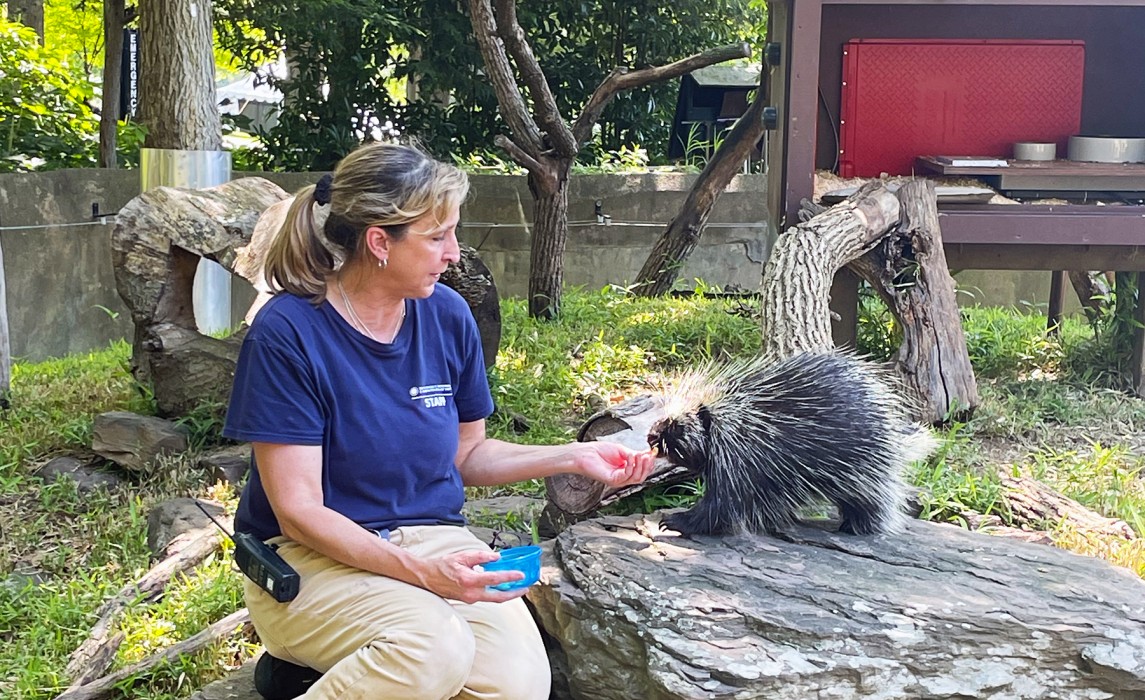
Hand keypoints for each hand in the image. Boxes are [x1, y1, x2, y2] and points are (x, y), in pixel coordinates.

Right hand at [415, 550, 530, 604]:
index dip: (509, 577)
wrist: (427, 578)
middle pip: (498, 597)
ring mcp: (470, 599)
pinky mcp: (469, 600)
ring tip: (519, 587)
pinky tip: (503, 586)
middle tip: (526, 588)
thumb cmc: (443, 566)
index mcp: (469, 580)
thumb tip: (496, 557)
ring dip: (507, 594)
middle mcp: (471, 593)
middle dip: (514, 594)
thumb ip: (480, 556)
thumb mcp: (462, 556)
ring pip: (493, 599)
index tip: (521, 575)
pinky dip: (497, 593)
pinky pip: (486, 597)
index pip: (494, 580)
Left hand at [573, 442, 655, 487]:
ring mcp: (617, 480)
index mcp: (625, 470)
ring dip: (640, 465)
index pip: (642, 471)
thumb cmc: (600, 451)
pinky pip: (626, 476)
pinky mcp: (612, 480)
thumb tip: (647, 454)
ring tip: (639, 455)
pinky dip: (630, 466)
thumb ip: (634, 454)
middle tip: (648, 456)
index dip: (649, 464)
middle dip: (647, 466)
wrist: (585, 453)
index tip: (652, 454)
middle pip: (641, 477)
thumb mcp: (621, 451)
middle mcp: (622, 477)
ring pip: (636, 478)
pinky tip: (630, 458)